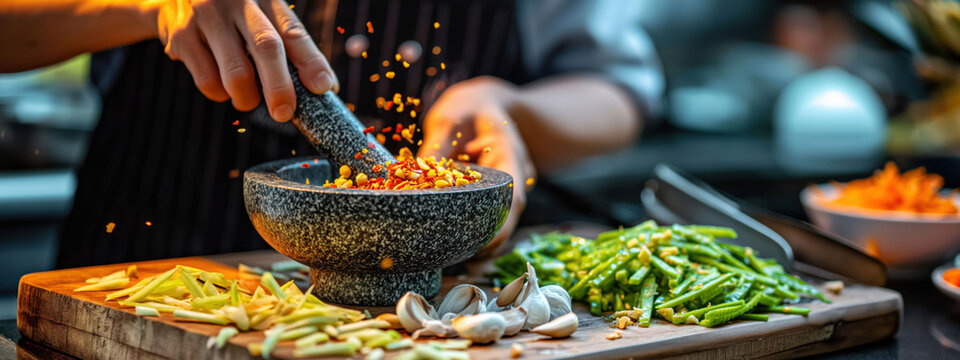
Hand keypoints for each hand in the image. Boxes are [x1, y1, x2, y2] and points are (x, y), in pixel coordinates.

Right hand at [147, 0, 337, 120]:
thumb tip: (326, 87)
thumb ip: (291, 46)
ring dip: (247, 98)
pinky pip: (208, 80)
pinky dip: (220, 93)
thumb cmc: (233, 16)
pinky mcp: (182, 36)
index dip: (311, 62)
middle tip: (285, 113)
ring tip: (247, 99)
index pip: (294, 32)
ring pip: (236, 72)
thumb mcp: (262, 18)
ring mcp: (207, 16)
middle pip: (267, 47)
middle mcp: (238, 1)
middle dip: (280, 87)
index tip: (324, 87)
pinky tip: (220, 84)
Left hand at [418, 77, 535, 256]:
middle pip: (509, 220)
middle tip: (452, 259)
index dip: (500, 227)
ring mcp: (510, 189)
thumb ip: (436, 146)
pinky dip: (474, 231)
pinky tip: (450, 242)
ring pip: (501, 225)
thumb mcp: (450, 119)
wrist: (487, 104)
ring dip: (480, 242)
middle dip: (486, 243)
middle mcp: (516, 177)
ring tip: (447, 256)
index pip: (513, 198)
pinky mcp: (497, 197)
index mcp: (510, 155)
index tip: (479, 247)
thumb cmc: (470, 106)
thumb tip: (413, 175)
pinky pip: (491, 219)